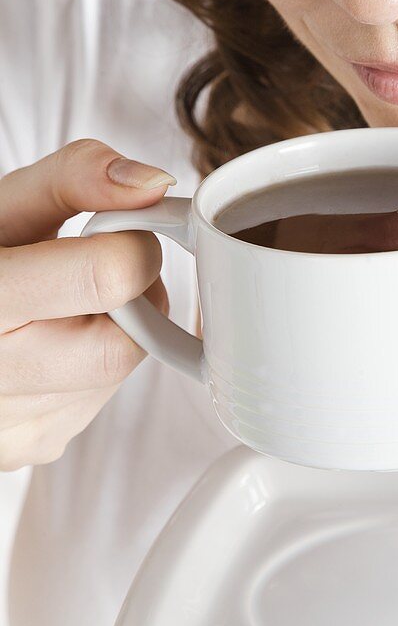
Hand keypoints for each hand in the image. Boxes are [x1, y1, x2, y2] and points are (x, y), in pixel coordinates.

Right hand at [0, 138, 175, 468]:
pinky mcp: (29, 446)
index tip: (118, 229)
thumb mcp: (3, 202)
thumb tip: (155, 185)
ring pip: (118, 376)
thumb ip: (75, 178)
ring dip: (113, 331)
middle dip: (133, 298)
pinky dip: (90, 368)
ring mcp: (9, 425)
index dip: (132, 243)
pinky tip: (45, 343)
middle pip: (122, 345)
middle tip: (99, 268)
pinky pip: (96, 404)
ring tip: (58, 304)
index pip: (105, 277)